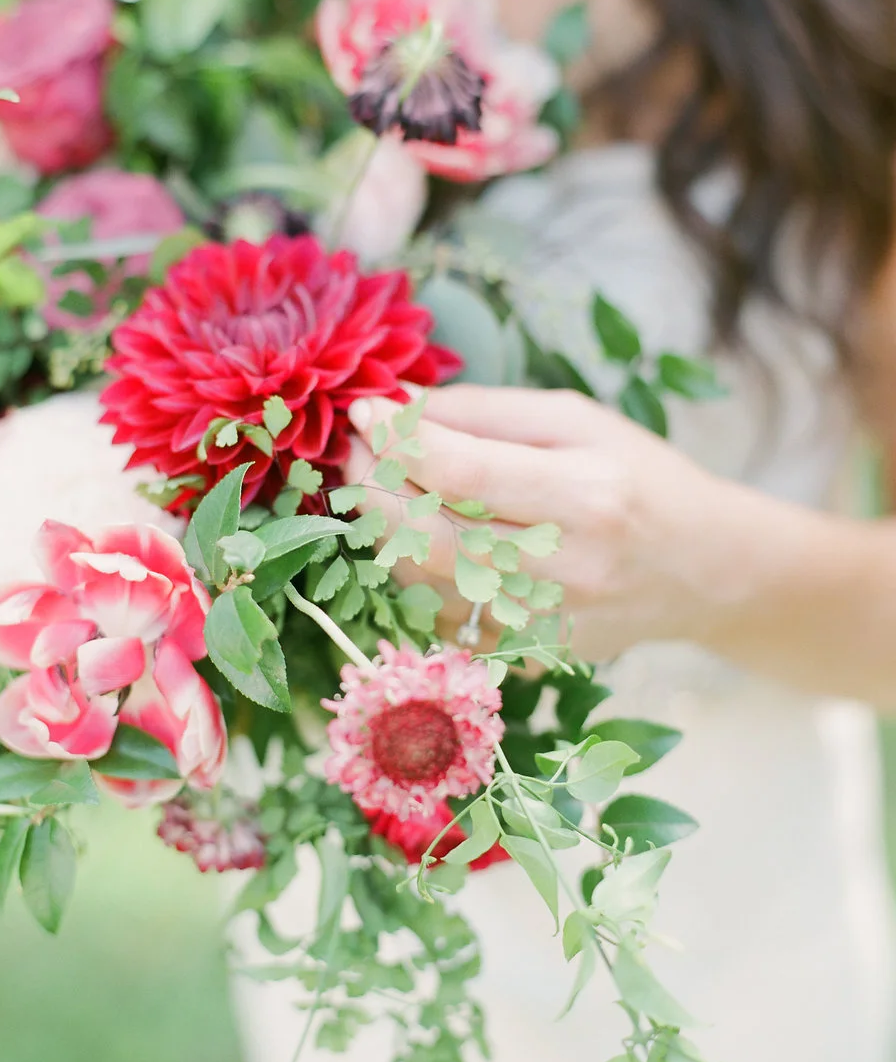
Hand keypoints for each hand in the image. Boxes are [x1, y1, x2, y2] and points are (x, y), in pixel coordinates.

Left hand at [346, 386, 744, 661]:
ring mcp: (546, 626)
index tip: (365, 411)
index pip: (464, 475)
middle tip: (355, 450)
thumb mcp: (576, 421)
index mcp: (588, 496)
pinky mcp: (530, 657)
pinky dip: (414, 573)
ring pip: (422, 582)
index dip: (399, 441)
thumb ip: (482, 412)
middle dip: (372, 486)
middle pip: (428, 537)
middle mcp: (567, 571)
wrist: (705, 570)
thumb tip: (396, 405)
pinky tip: (417, 536)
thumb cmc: (639, 477)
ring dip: (381, 530)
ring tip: (377, 486)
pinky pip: (439, 616)